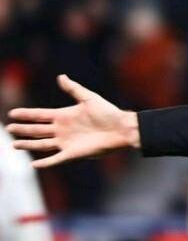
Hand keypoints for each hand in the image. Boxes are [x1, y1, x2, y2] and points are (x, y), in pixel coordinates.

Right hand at [5, 74, 139, 168]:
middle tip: (9, 128)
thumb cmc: (108, 112)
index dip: (26, 114)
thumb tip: (60, 76)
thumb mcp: (89, 98)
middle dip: (23, 129)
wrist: (122, 129)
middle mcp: (62, 130)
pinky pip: (56, 159)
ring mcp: (66, 142)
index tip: (12, 113)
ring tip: (14, 145)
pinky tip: (33, 164)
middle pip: (37, 130)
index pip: (40, 115)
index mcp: (64, 116)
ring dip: (28, 145)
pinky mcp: (73, 153)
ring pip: (42, 144)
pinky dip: (45, 162)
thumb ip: (73, 89)